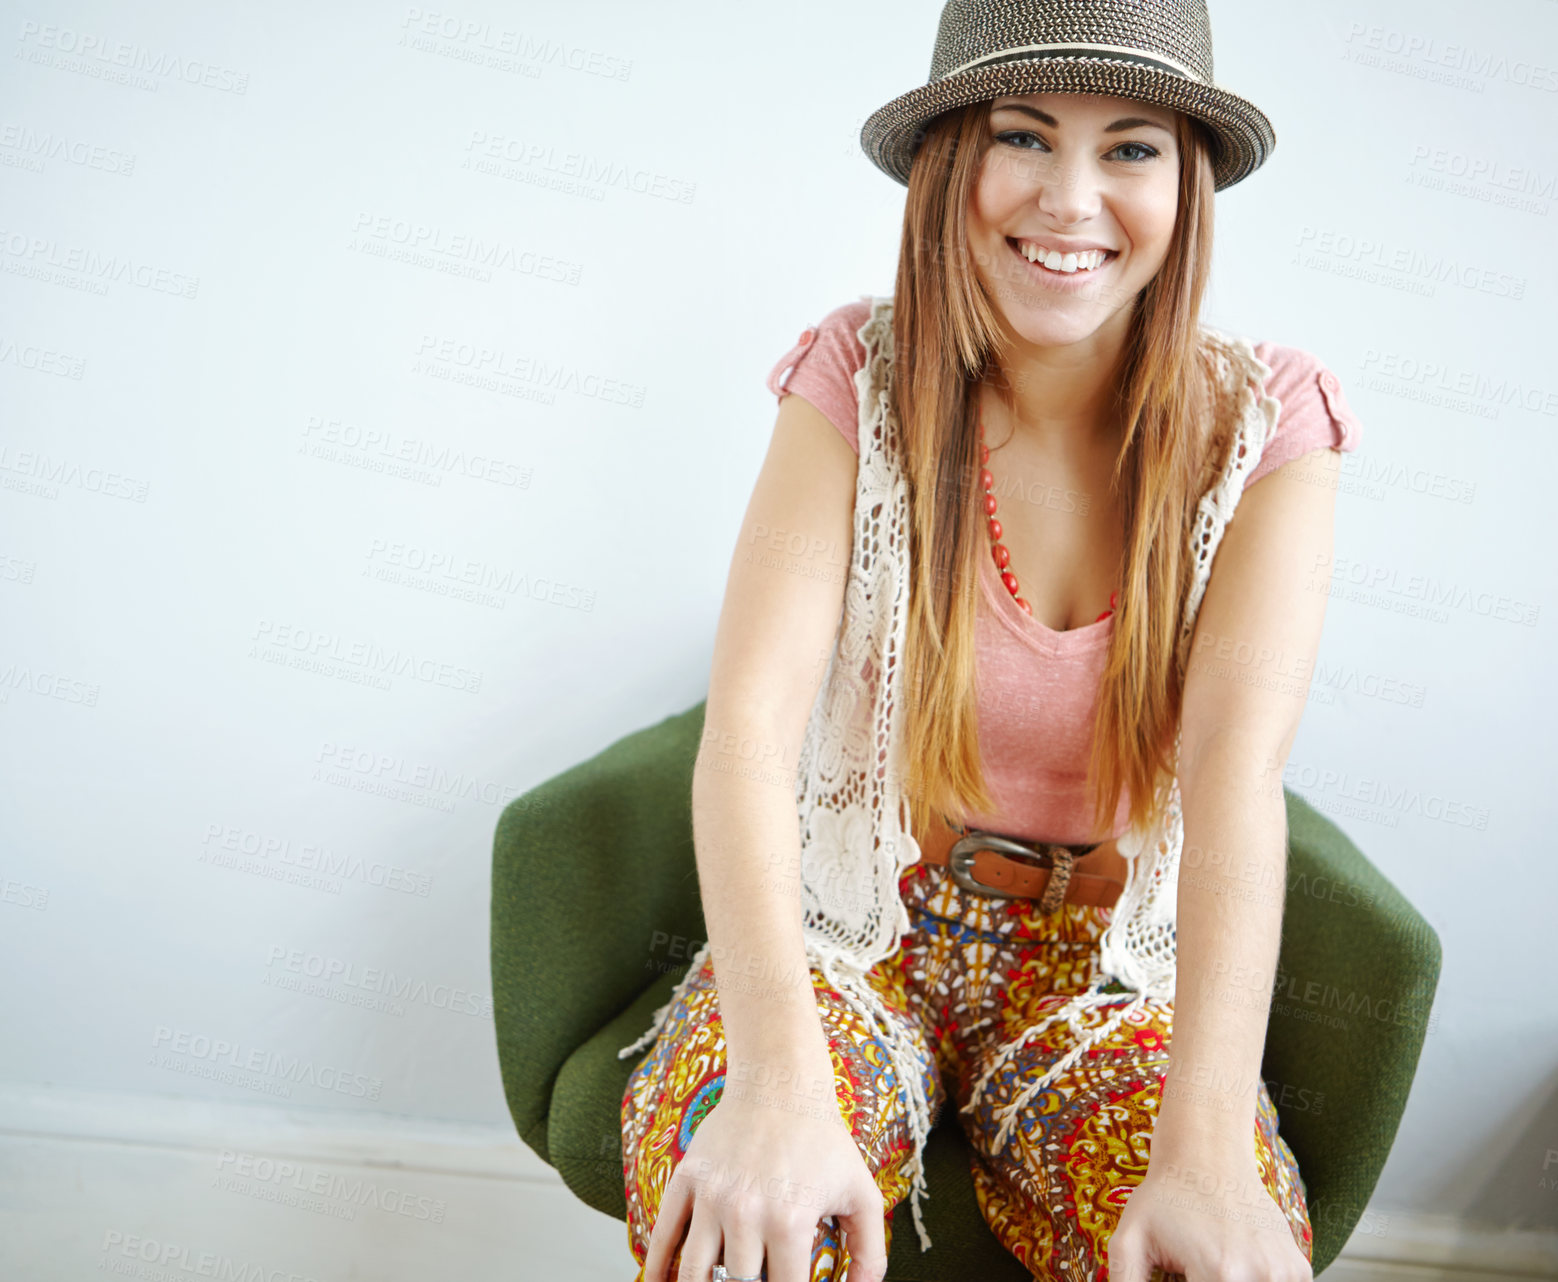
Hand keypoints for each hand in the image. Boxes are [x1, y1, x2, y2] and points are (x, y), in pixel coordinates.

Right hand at [642, 1059, 888, 1281]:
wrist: (780, 1083)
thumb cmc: (823, 1141)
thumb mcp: (861, 1193)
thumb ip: (870, 1252)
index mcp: (789, 1221)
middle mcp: (745, 1213)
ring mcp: (711, 1197)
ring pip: (695, 1272)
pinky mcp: (687, 1179)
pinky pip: (663, 1234)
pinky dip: (657, 1268)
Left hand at [1107, 1145, 1311, 1281]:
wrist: (1208, 1155)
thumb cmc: (1165, 1197)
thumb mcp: (1130, 1239)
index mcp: (1219, 1273)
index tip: (1184, 1277)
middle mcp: (1259, 1275)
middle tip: (1195, 1272)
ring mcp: (1284, 1272)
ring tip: (1215, 1269)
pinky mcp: (1298, 1268)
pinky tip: (1237, 1268)